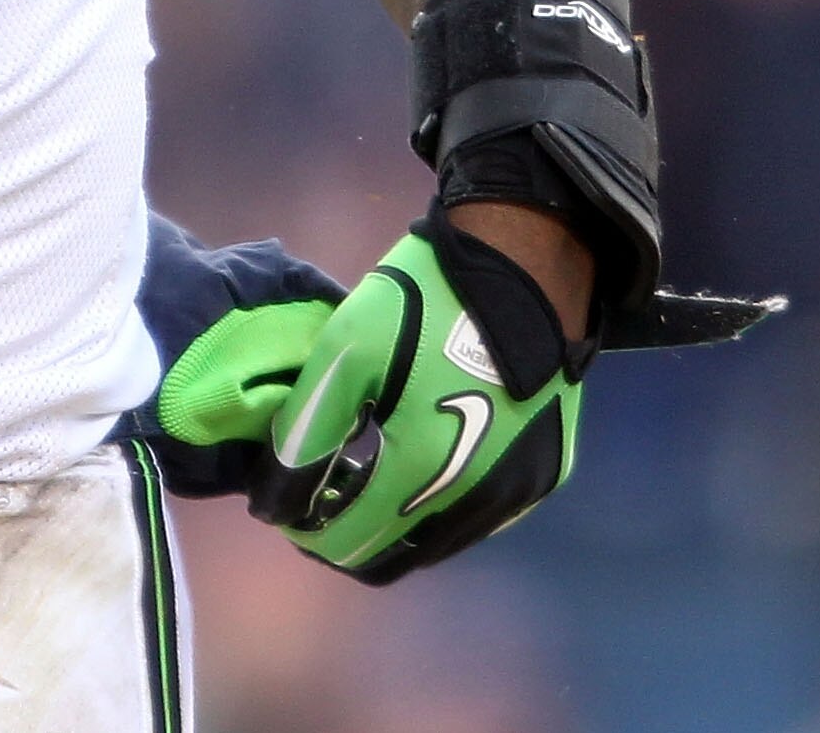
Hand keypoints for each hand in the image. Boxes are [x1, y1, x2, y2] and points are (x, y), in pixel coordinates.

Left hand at [189, 217, 583, 583]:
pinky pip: (476, 516)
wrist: (533, 262)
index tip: (283, 498)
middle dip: (343, 533)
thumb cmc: (432, 299)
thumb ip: (306, 431)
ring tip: (365, 470)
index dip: (301, 530)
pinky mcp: (543, 473)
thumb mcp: (348, 349)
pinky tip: (420, 456)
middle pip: (391, 558)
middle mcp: (476, 502)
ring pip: (435, 543)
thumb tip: (276, 501)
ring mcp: (517, 493)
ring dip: (392, 522)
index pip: (345, 545)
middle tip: (319, 489)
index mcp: (424, 473)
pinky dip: (437, 504)